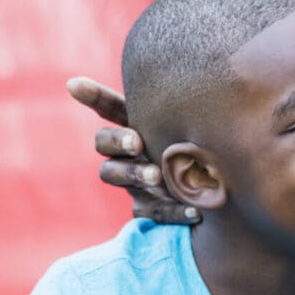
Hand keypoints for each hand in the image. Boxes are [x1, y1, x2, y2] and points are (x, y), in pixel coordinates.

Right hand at [67, 76, 196, 225]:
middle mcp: (125, 151)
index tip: (75, 84)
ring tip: (158, 176)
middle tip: (136, 142)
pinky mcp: (146, 207)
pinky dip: (172, 211)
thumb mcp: (200, 125)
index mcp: (135, 123)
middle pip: (103, 142)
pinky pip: (150, 210)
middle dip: (118, 141)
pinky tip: (194, 211)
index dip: (92, 94)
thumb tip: (201, 84)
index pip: (108, 105)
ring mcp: (132, 180)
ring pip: (114, 175)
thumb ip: (192, 108)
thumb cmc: (207, 142)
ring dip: (134, 174)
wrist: (219, 187)